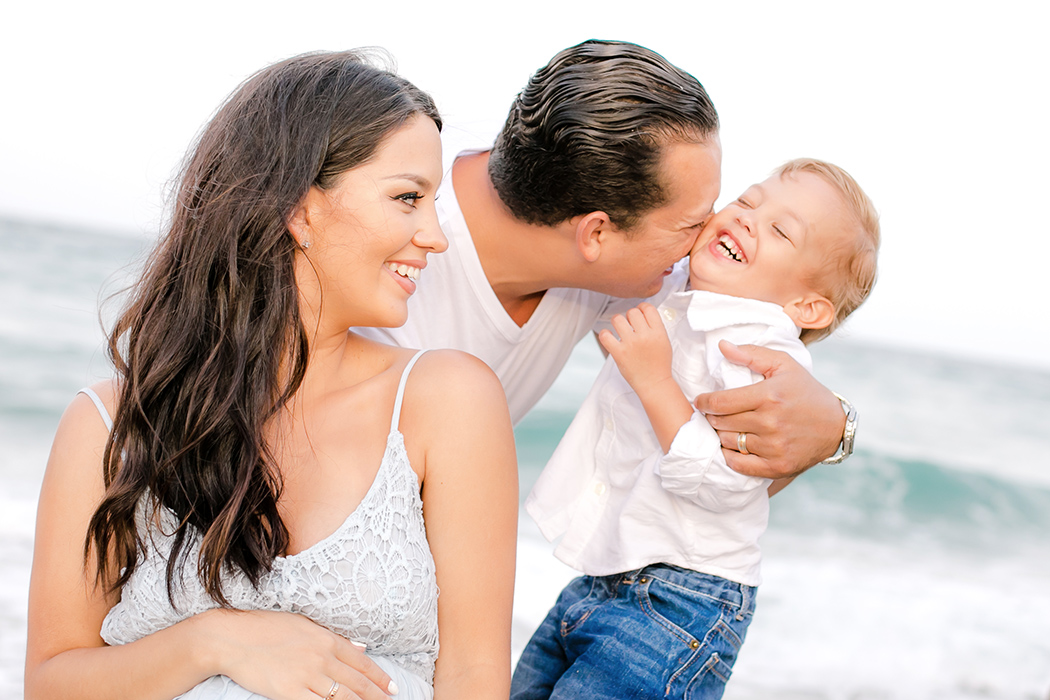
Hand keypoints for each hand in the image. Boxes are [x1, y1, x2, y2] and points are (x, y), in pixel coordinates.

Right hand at [201, 609, 397, 699]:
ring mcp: (307, 676)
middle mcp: (322, 657)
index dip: (380, 678)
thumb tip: (361, 647)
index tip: (392, 689)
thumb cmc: (266, 629)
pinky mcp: (290, 693)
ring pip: (343, 698)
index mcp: (327, 639)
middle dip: (377, 696)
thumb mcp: (305, 625)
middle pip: (357, 683)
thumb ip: (334, 638)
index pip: (362, 662)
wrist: (232, 639)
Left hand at [598, 304, 673, 394]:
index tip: (639, 313)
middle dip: (630, 316)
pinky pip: (605, 335)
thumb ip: (655, 327)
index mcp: (658, 333)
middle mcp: (644, 336)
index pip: (648, 308)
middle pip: (632, 311)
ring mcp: (631, 344)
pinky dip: (605, 334)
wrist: (654, 383)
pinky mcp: (619, 353)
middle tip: (630, 325)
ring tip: (620, 330)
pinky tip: (609, 337)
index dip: (642, 308)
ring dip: (617, 322)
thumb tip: (644, 313)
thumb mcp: (664, 342)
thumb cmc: (659, 364)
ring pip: (617, 319)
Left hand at [694, 340, 844, 478]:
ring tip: (726, 428)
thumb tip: (722, 346)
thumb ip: (751, 354)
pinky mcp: (777, 467)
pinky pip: (738, 464)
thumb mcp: (783, 365)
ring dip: (721, 435)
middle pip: (721, 423)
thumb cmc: (805, 391)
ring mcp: (774, 447)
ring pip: (728, 442)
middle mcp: (771, 423)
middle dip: (713, 417)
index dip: (705, 401)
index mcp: (769, 396)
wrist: (835, 426)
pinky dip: (730, 456)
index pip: (721, 402)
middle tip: (715, 414)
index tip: (701, 401)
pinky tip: (734, 446)